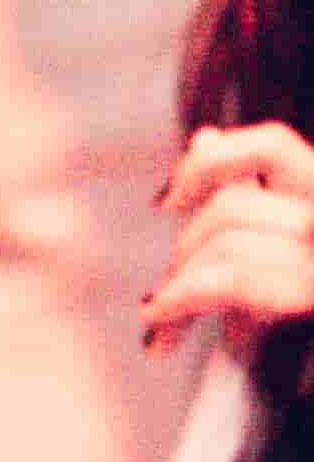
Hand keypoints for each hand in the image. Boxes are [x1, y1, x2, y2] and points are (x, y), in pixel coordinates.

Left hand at [144, 122, 313, 356]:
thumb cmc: (306, 324)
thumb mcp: (287, 243)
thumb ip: (256, 192)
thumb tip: (205, 137)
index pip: (272, 146)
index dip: (210, 163)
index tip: (167, 199)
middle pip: (233, 205)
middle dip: (185, 252)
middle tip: (164, 295)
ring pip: (226, 244)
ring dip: (180, 284)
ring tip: (164, 318)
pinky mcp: (309, 293)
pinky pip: (231, 282)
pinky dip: (183, 300)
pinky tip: (161, 325)